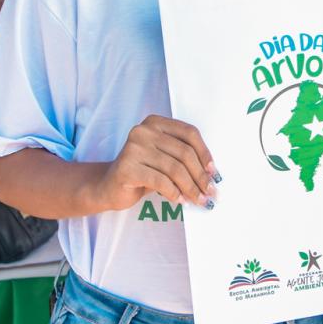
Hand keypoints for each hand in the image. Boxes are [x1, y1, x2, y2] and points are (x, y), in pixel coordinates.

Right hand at [94, 115, 215, 211]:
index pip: (189, 133)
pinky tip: (179, 200)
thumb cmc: (142, 172)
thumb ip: (183, 158)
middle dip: (201, 176)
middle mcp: (144, 131)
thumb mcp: (164, 158)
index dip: (205, 153)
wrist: (108, 187)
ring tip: (198, 200)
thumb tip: (212, 174)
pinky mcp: (127, 168)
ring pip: (175, 169)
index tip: (214, 173)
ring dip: (191, 188)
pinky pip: (161, 182)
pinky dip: (174, 193)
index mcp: (155, 122)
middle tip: (210, 193)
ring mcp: (133, 148)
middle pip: (184, 153)